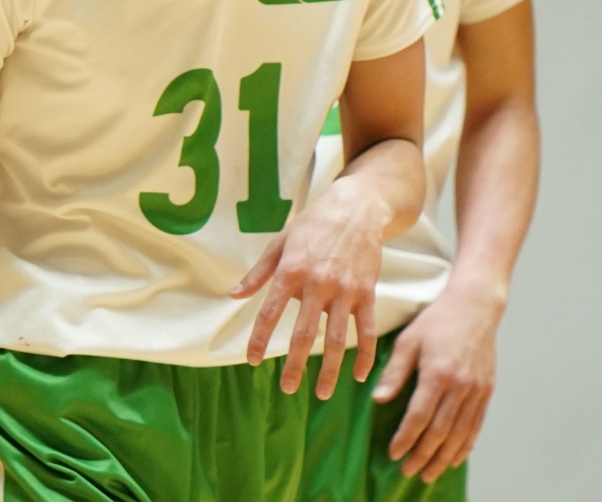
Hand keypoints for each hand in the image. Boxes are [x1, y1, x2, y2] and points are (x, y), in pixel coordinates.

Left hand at [232, 177, 391, 396]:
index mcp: (291, 271)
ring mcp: (345, 291)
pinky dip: (364, 356)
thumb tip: (233, 296)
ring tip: (321, 392)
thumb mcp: (279, 243)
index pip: (271, 312)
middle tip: (287, 388)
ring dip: (329, 369)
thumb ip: (258, 273)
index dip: (259, 338)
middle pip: (304, 333)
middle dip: (294, 364)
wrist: (356, 210)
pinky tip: (359, 377)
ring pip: (337, 339)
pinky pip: (367, 331)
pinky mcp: (367, 294)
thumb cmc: (312, 226)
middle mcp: (318, 283)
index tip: (251, 360)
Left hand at [376, 285, 502, 481]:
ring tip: (429, 473)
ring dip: (444, 457)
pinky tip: (454, 458)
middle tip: (409, 472)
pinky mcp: (487, 391)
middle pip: (441, 431)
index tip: (394, 454)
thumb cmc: (436, 321)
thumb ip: (394, 372)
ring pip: (460, 433)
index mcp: (437, 373)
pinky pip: (476, 425)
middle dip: (424, 454)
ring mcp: (477, 390)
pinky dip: (465, 445)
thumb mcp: (408, 340)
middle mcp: (460, 386)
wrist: (475, 308)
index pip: (420, 415)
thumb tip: (377, 399)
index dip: (407, 438)